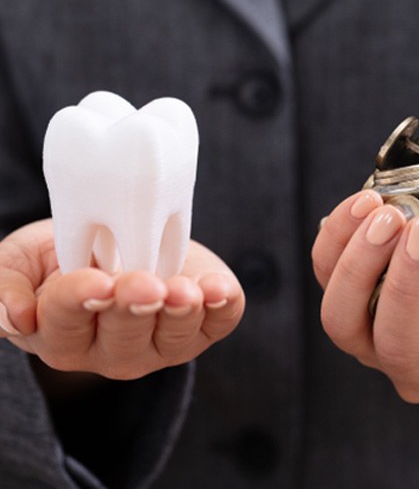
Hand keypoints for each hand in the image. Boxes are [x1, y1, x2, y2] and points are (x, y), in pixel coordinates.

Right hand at [0, 219, 244, 378]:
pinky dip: (223, 308)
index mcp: (64, 334)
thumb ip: (6, 284)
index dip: (81, 300)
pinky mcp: (201, 328)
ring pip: (174, 337)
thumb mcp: (23, 260)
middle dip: (136, 308)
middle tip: (146, 284)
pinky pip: (218, 324)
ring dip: (182, 313)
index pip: (68, 322)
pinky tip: (220, 290)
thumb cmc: (66, 255)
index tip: (97, 281)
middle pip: (125, 335)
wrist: (121, 243)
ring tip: (186, 291)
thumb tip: (16, 319)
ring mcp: (161, 344)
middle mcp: (114, 350)